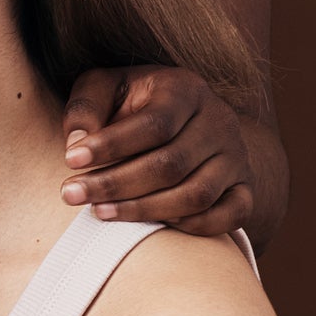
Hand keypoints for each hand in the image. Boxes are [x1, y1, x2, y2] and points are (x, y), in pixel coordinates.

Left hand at [60, 66, 252, 236]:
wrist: (190, 122)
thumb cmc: (134, 103)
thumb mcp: (106, 87)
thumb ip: (87, 107)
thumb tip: (76, 145)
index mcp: (186, 89)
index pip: (155, 123)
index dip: (111, 145)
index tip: (70, 160)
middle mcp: (219, 122)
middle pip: (172, 164)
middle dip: (116, 183)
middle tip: (72, 194)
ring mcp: (236, 158)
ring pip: (196, 195)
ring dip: (143, 210)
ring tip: (99, 212)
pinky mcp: (245, 189)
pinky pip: (228, 218)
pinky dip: (190, 227)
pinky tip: (150, 226)